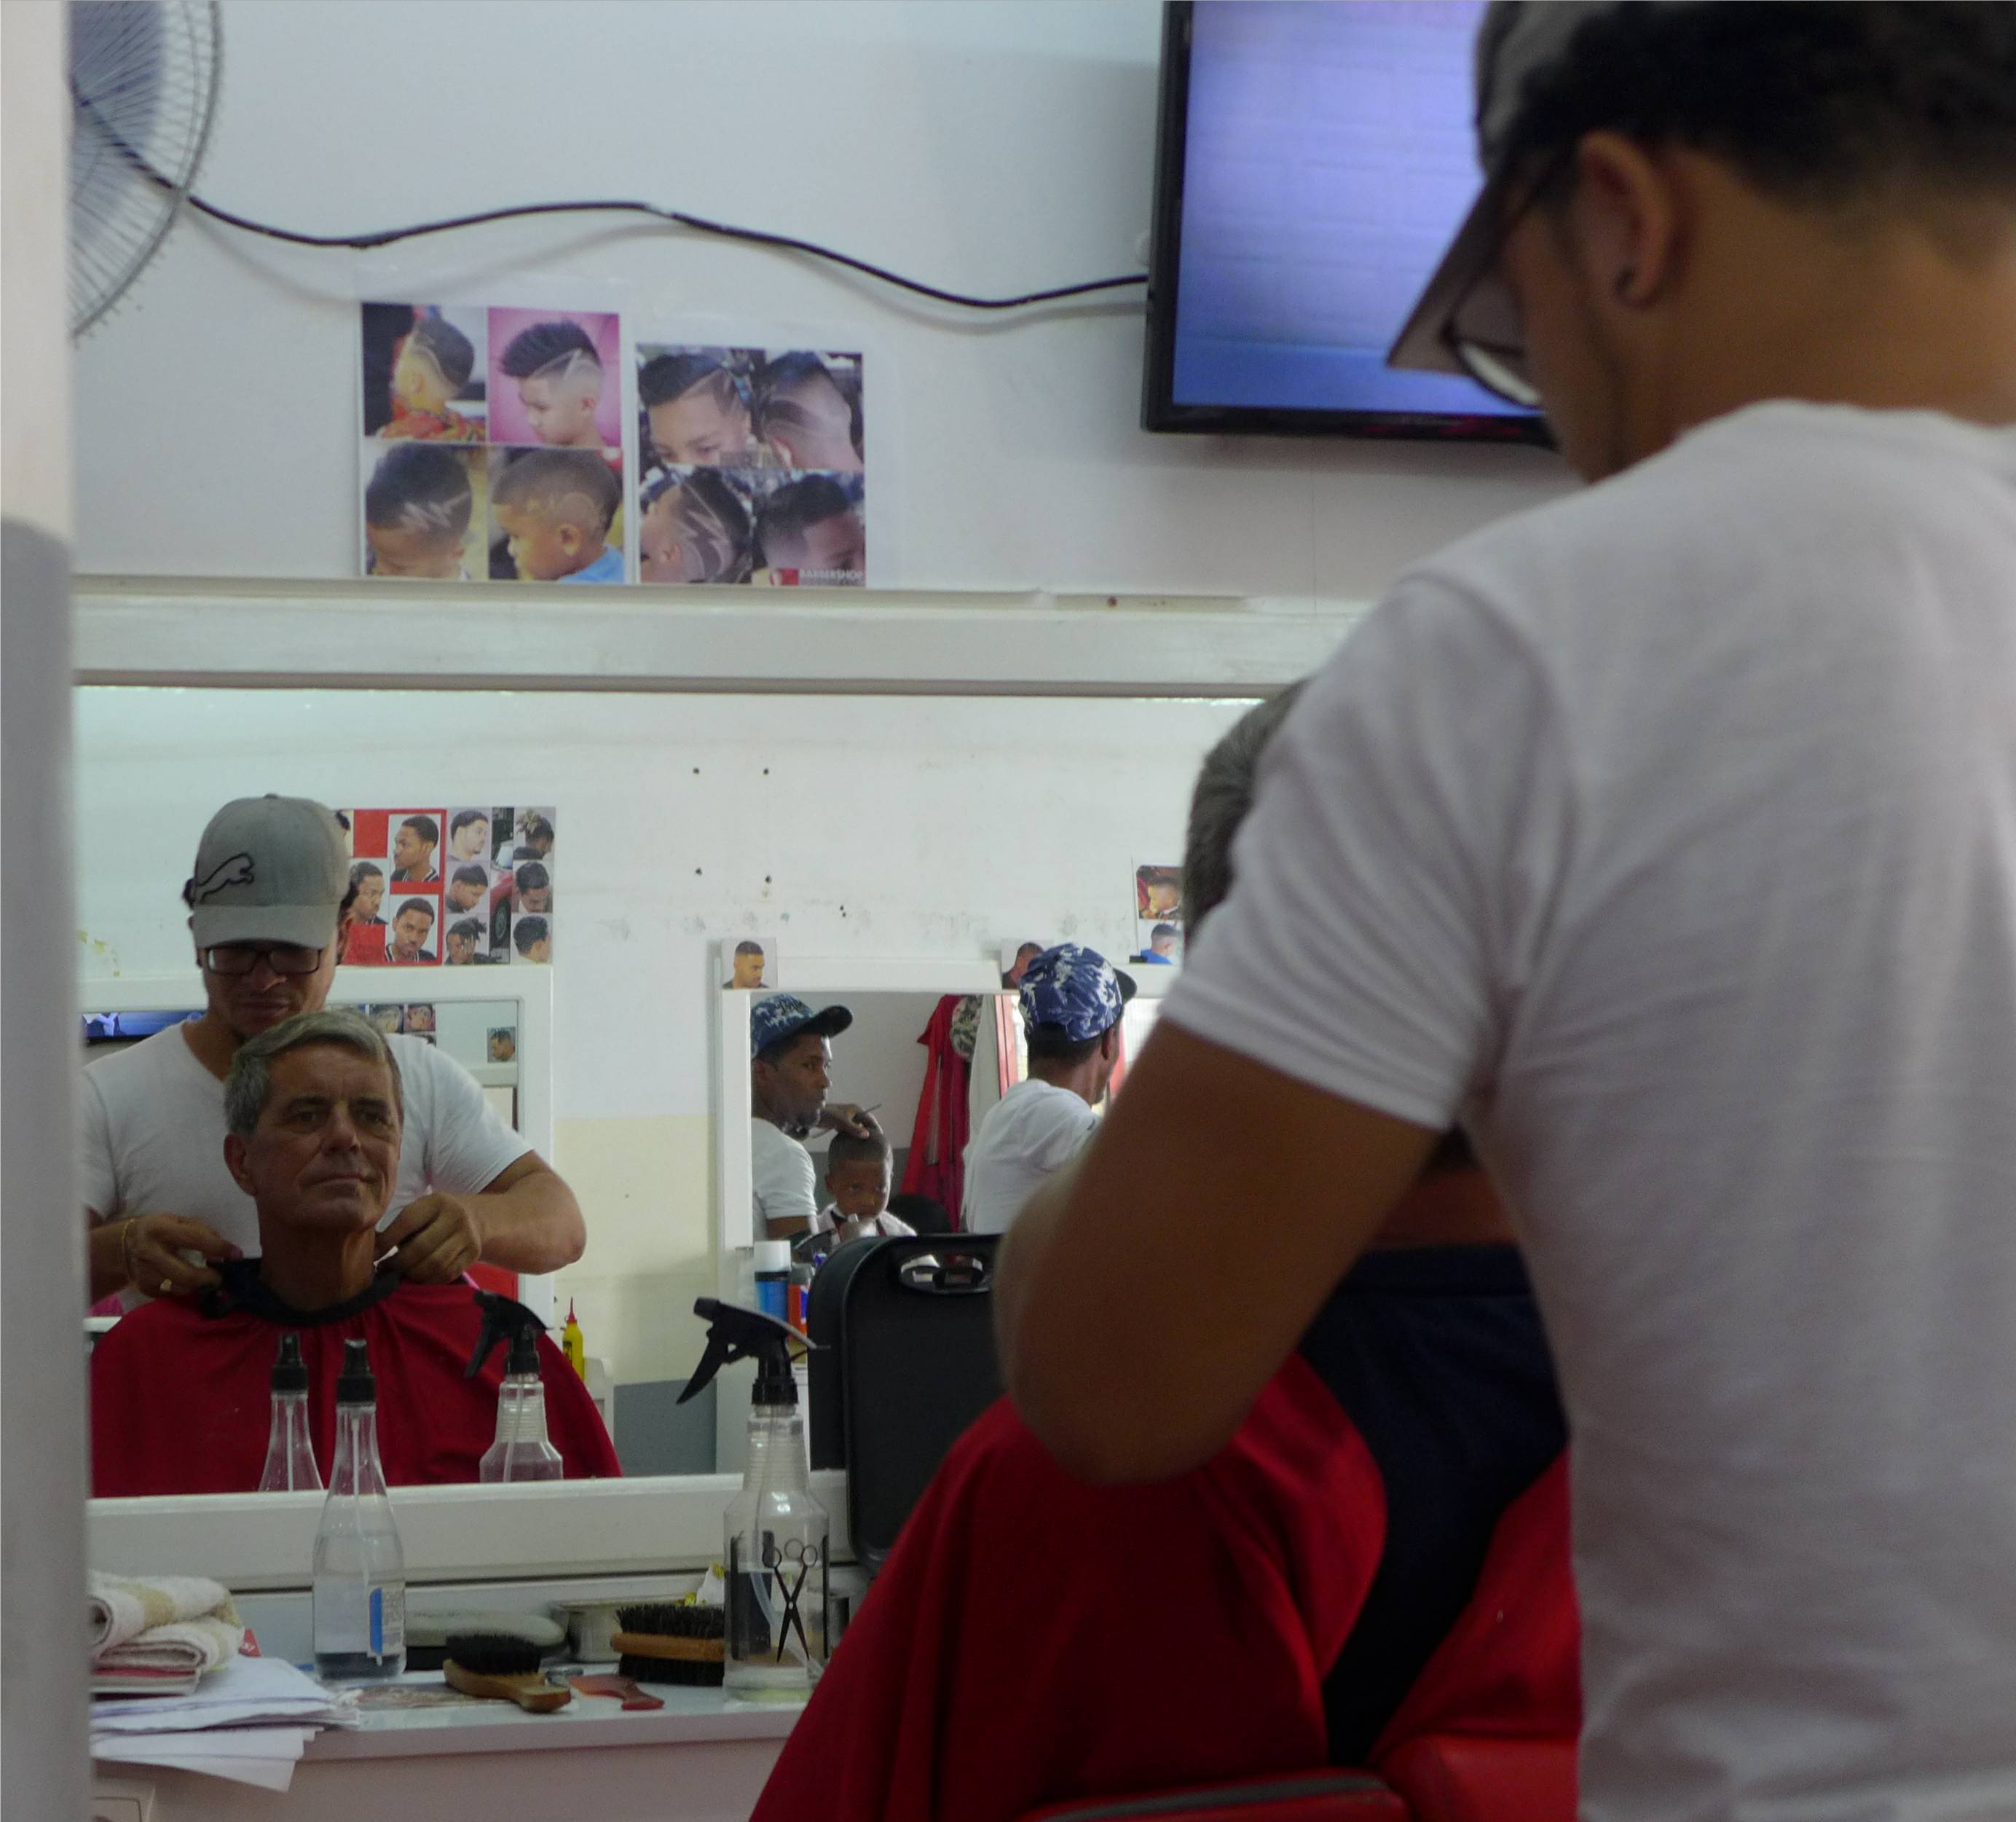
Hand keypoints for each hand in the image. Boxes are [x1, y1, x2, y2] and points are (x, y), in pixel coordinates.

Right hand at [120, 1214, 238, 1297]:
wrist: (123, 1245)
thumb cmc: (159, 1230)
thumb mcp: (178, 1221)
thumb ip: (201, 1232)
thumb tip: (224, 1249)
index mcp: (160, 1229)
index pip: (194, 1239)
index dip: (218, 1248)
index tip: (236, 1254)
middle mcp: (150, 1252)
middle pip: (185, 1273)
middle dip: (208, 1278)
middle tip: (220, 1277)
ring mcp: (144, 1273)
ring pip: (179, 1288)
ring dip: (198, 1286)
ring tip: (207, 1279)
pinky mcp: (143, 1288)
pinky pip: (170, 1294)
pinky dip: (183, 1290)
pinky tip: (188, 1282)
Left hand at [378, 1193, 484, 1283]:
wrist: (477, 1217)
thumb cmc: (437, 1216)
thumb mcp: (421, 1210)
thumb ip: (400, 1226)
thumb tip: (373, 1249)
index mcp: (437, 1202)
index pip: (407, 1222)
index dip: (387, 1241)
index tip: (373, 1256)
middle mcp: (455, 1217)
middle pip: (421, 1247)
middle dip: (399, 1263)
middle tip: (387, 1269)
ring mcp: (467, 1237)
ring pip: (435, 1264)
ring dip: (413, 1274)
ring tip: (402, 1275)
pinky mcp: (473, 1254)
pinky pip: (447, 1273)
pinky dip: (429, 1280)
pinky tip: (419, 1278)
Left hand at [819, 1103, 881, 1140]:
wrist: (814, 1115)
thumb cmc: (829, 1115)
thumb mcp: (842, 1123)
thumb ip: (854, 1129)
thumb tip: (867, 1135)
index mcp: (856, 1109)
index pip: (870, 1119)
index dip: (875, 1127)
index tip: (880, 1137)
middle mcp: (853, 1112)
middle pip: (865, 1123)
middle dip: (869, 1132)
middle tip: (874, 1143)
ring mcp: (847, 1117)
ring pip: (857, 1127)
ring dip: (860, 1135)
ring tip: (865, 1145)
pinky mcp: (841, 1123)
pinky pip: (850, 1130)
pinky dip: (852, 1136)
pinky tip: (853, 1144)